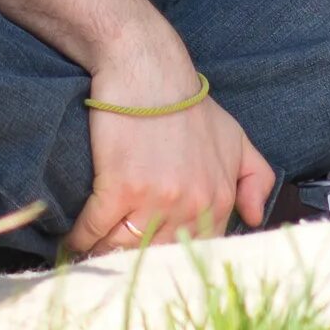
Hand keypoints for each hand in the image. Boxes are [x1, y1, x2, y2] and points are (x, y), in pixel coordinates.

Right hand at [67, 41, 274, 257]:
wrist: (149, 70)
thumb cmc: (188, 104)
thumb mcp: (235, 137)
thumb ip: (255, 178)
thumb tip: (252, 218)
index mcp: (219, 199)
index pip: (195, 249)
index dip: (170, 255)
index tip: (150, 257)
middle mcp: (192, 205)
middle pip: (158, 254)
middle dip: (136, 259)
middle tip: (115, 259)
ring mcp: (156, 199)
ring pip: (125, 247)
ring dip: (105, 251)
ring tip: (92, 252)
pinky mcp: (119, 188)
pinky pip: (94, 229)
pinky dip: (80, 237)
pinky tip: (73, 238)